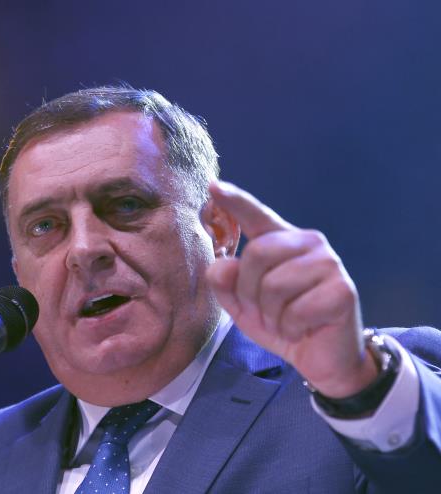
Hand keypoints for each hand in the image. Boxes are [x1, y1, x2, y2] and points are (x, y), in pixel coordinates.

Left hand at [206, 181, 377, 397]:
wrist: (320, 358)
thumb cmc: (281, 322)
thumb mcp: (242, 305)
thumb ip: (225, 284)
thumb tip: (220, 265)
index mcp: (282, 241)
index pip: (256, 216)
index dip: (235, 201)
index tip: (212, 187)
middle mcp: (309, 243)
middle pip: (257, 254)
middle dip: (250, 293)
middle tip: (264, 312)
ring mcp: (330, 263)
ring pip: (274, 285)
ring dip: (271, 315)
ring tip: (285, 321)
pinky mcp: (343, 290)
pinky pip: (296, 310)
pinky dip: (291, 328)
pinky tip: (303, 329)